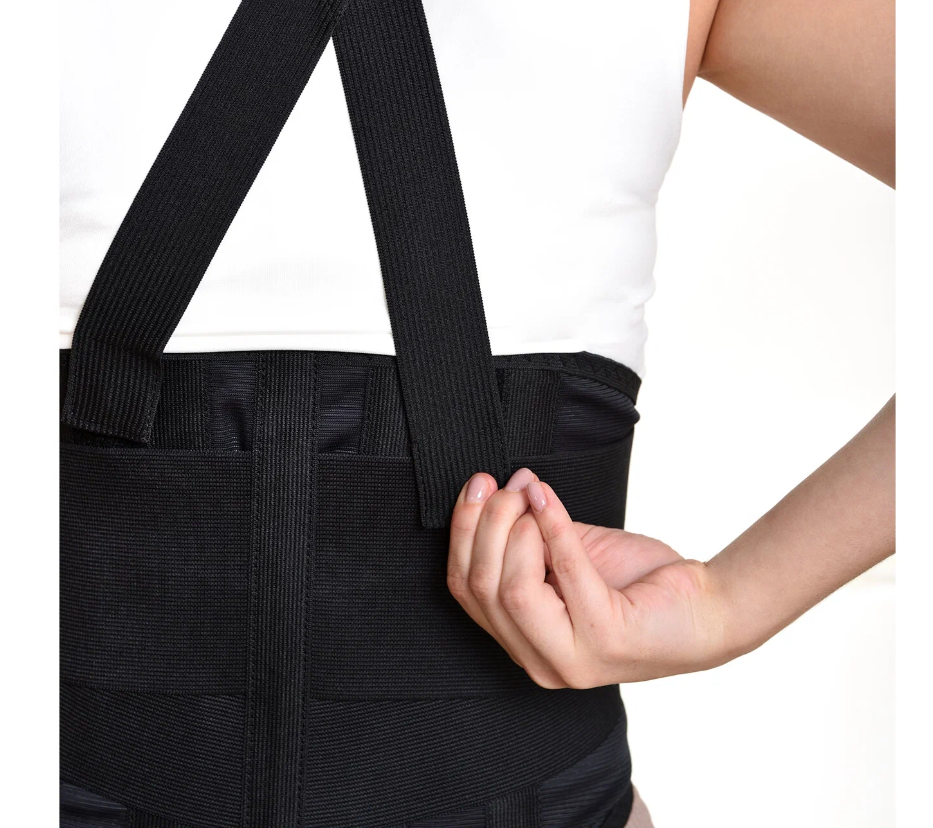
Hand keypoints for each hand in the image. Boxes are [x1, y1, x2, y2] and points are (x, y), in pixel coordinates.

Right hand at [447, 468, 730, 687]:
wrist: (707, 610)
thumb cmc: (638, 584)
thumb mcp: (570, 554)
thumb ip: (532, 532)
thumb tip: (508, 485)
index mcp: (522, 642)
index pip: (464, 588)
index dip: (462, 532)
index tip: (476, 485)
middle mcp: (539, 662)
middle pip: (481, 587)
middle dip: (485, 524)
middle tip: (505, 486)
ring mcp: (571, 658)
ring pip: (511, 588)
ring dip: (515, 528)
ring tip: (530, 495)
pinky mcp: (605, 640)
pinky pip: (565, 571)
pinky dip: (553, 525)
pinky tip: (547, 497)